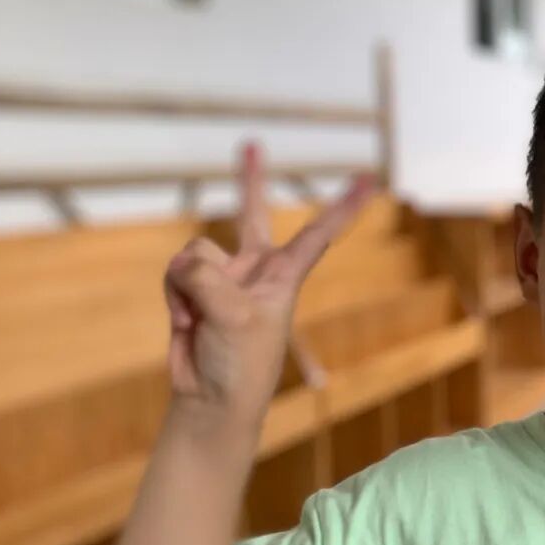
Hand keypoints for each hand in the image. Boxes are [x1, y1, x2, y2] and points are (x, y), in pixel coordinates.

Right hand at [162, 141, 373, 430]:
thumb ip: (208, 276)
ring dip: (190, 285)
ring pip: (195, 252)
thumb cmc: (240, 364)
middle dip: (250, 181)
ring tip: (201, 318)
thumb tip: (183, 264)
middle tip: (252, 144)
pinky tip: (185, 321)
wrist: (211, 399)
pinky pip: (175, 271)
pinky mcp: (192, 291)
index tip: (369, 179)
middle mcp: (255, 270)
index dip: (343, 206)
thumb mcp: (235, 316)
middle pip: (252, 214)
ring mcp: (223, 279)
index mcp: (284, 276)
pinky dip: (174, 295)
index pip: (318, 233)